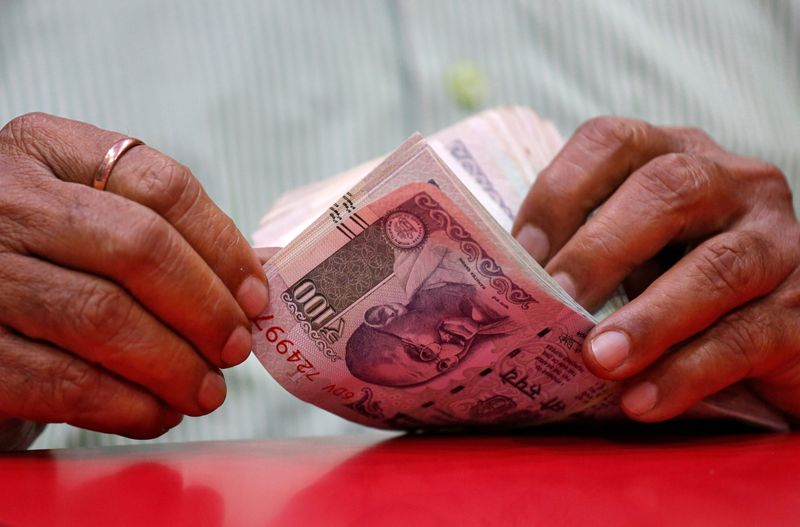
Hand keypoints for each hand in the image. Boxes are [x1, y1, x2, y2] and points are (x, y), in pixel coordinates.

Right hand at [0, 113, 267, 447]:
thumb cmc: (43, 271)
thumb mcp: (84, 225)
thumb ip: (157, 236)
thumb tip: (253, 285)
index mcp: (46, 151)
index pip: (161, 186)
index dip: (223, 246)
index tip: (255, 296)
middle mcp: (4, 199)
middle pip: (139, 247)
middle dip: (205, 309)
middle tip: (235, 349)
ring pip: (104, 316)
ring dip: (174, 365)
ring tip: (206, 391)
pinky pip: (63, 381)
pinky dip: (126, 405)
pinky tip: (155, 412)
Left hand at [513, 116, 799, 422]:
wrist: (768, 337)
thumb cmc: (673, 287)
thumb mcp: (627, 255)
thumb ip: (579, 255)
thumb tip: (495, 288)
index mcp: (673, 156)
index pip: (612, 141)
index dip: (560, 190)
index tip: (519, 251)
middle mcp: (732, 183)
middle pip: (667, 190)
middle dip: (601, 248)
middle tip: (555, 300)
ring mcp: (776, 242)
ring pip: (717, 266)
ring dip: (649, 317)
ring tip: (598, 359)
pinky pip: (748, 338)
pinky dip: (688, 371)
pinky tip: (643, 402)